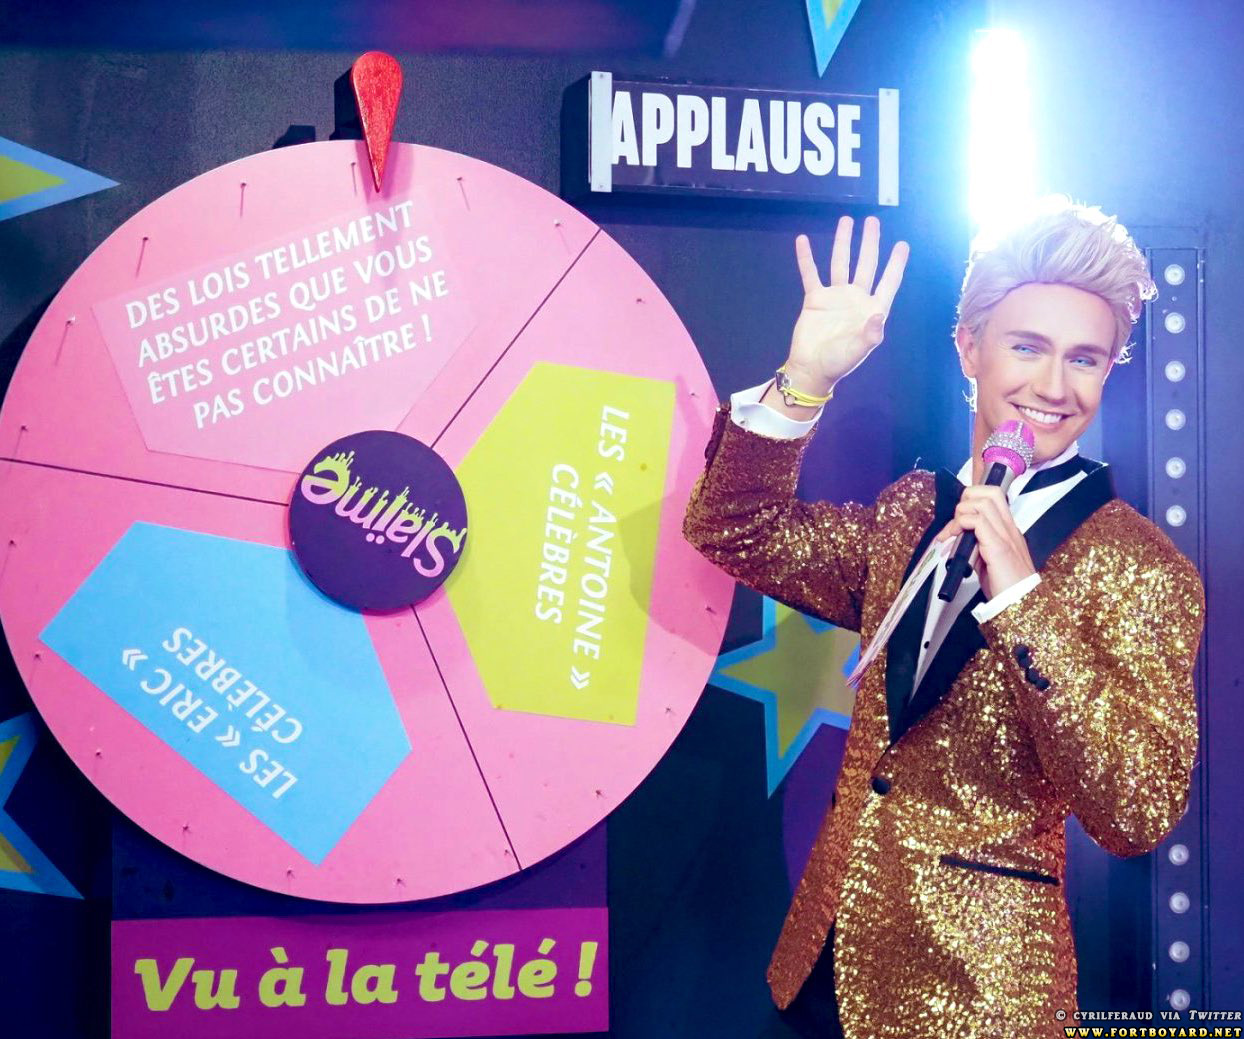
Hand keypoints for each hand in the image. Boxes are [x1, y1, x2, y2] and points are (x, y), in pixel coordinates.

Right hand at [784, 215, 909, 394]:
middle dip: (869, 242)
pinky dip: (806, 258)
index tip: (902, 244)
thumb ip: (870, 334)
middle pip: (866, 264)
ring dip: (843, 242)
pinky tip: (803, 240)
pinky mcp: (815, 299)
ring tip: (845, 220)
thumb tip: (878, 316)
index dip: (896, 263)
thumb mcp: (858, 350)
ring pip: (840, 263)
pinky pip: (810, 274)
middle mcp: (856, 298)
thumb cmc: (839, 362)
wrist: (811, 369)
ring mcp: (835, 296)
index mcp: (872, 309)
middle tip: (872, 221)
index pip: (888, 282)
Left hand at [935, 485, 1036, 599]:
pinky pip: (977, 521)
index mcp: (1008, 529)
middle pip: (990, 492)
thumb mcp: (987, 563)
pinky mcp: (999, 546)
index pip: (994, 496)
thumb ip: (976, 548)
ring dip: (961, 512)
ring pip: (983, 502)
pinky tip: (954, 539)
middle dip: (966, 499)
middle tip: (955, 521)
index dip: (973, 496)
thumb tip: (958, 541)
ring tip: (952, 532)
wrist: (1020, 603)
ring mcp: (1005, 535)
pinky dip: (961, 524)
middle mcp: (1009, 528)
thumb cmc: (1005, 587)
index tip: (958, 513)